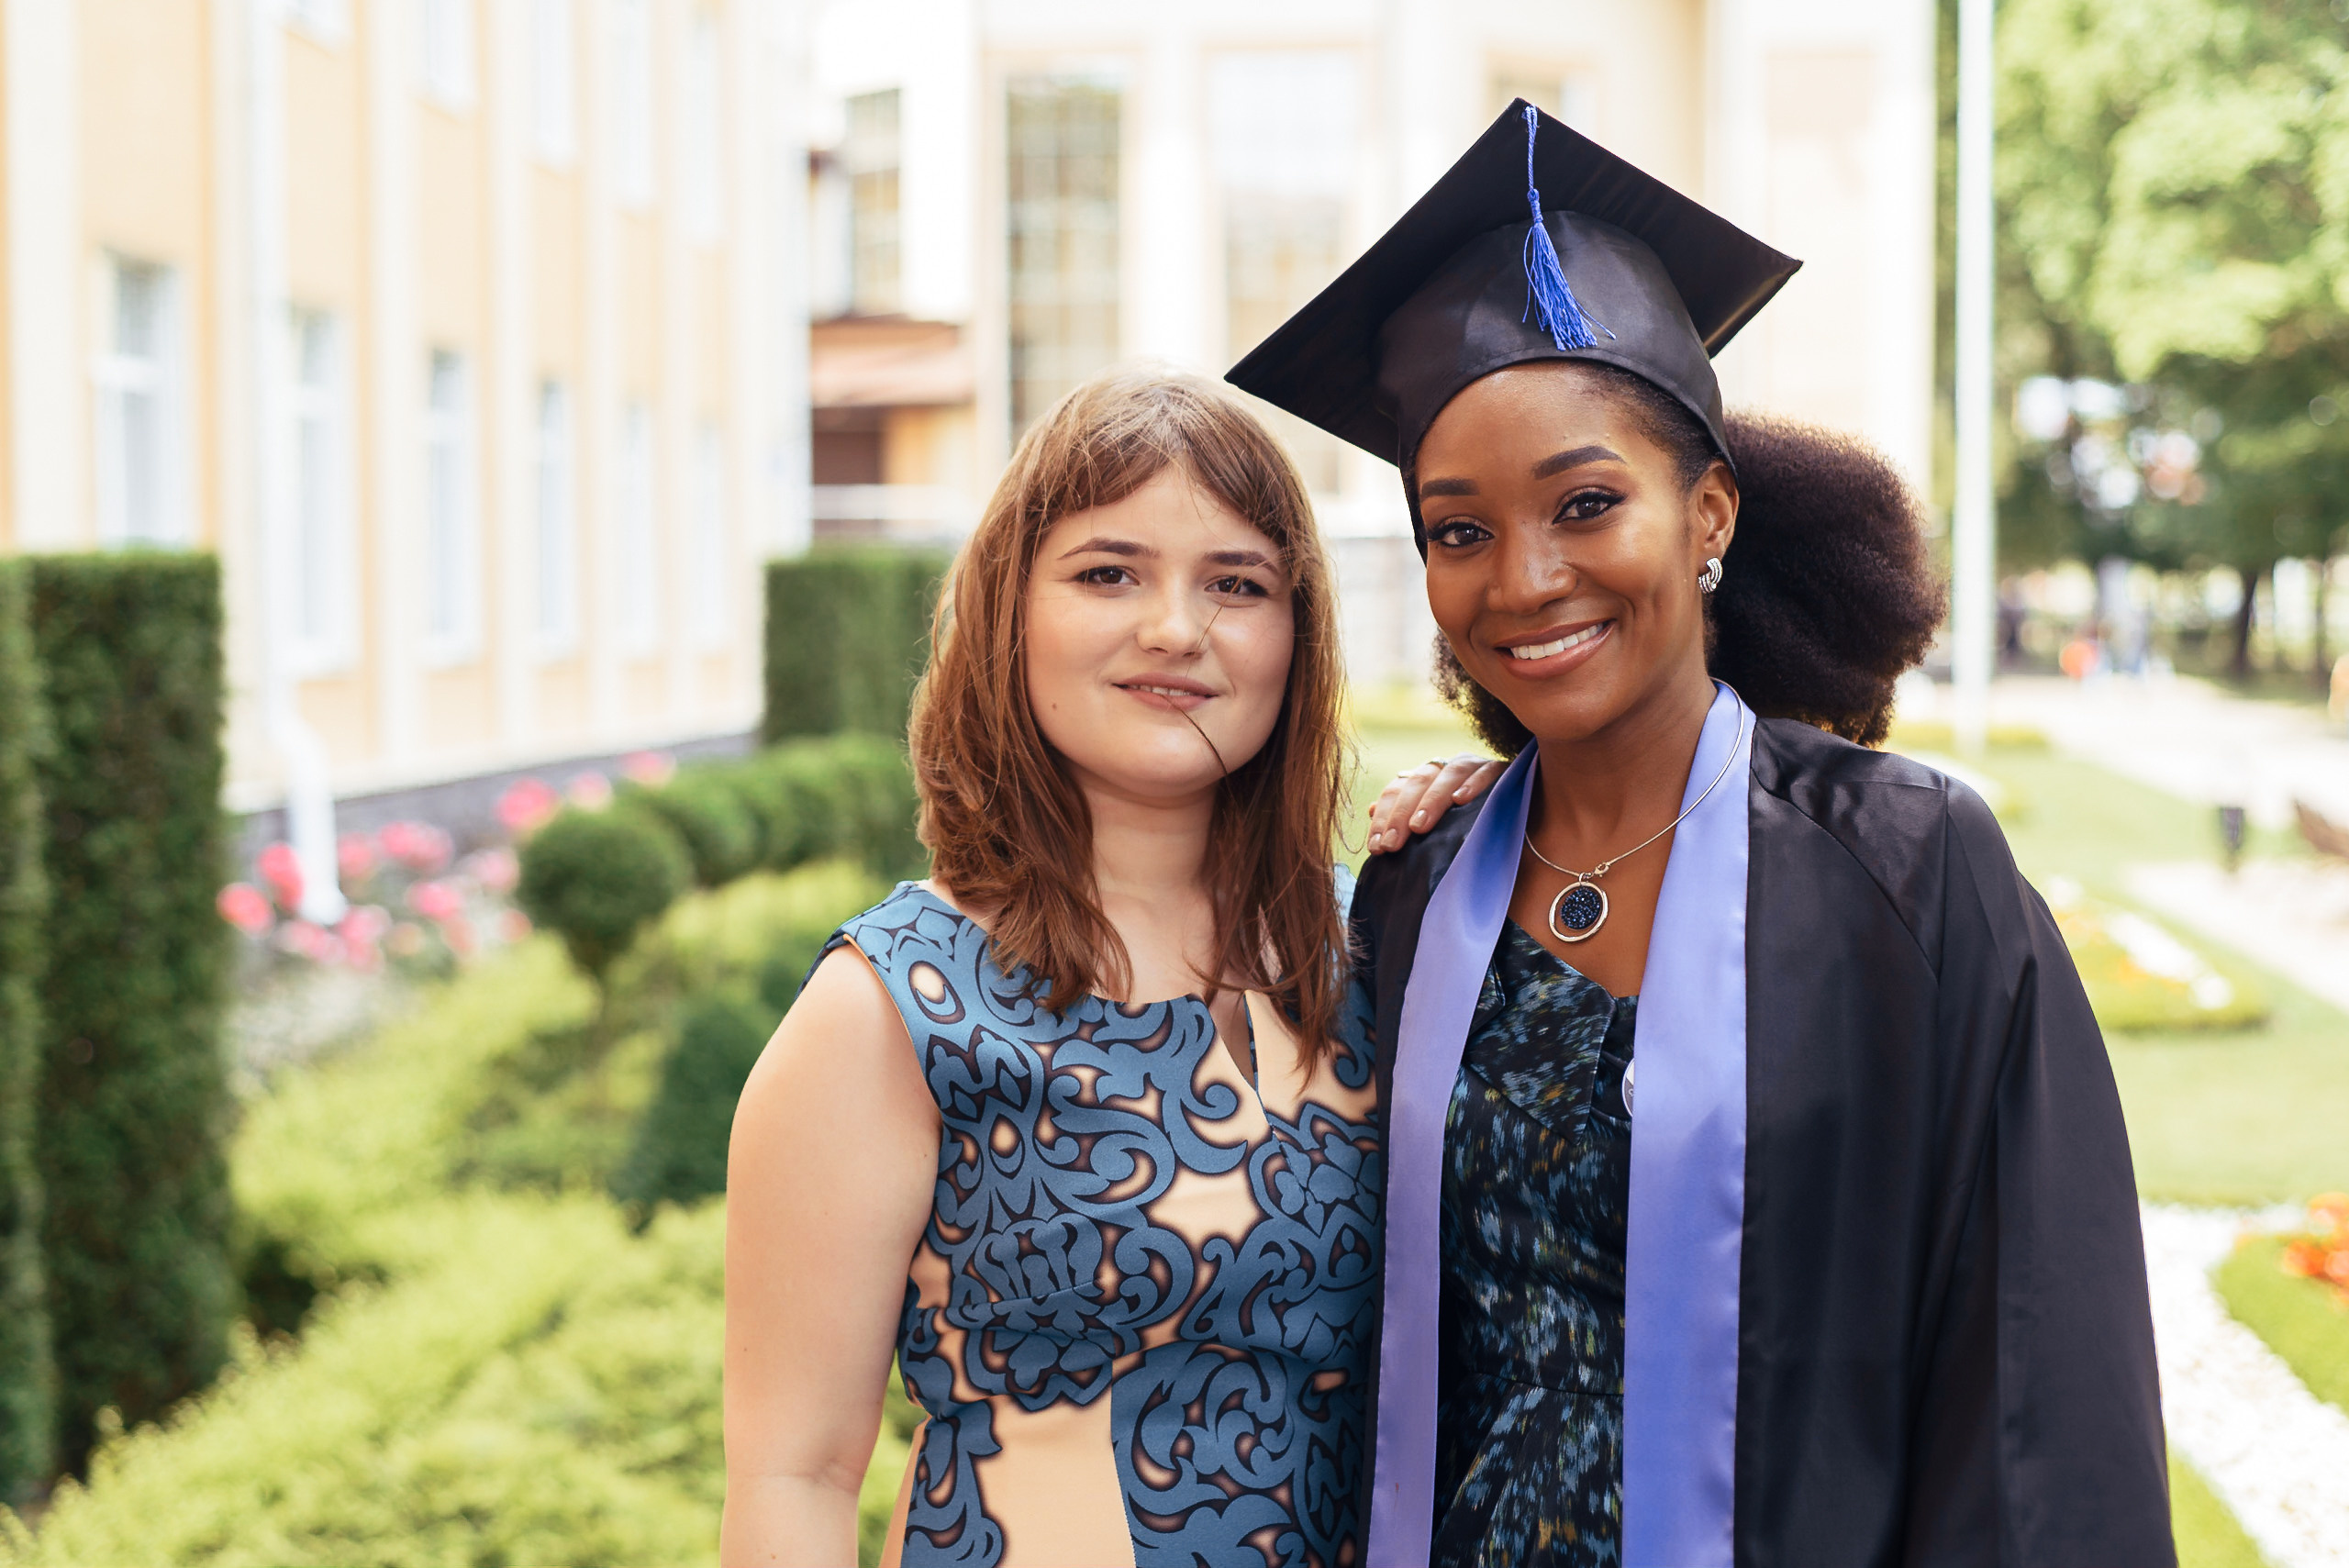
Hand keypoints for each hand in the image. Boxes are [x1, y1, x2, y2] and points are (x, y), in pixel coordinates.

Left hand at [1365, 754, 1504, 853]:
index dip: (1383, 817)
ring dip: (1432, 801)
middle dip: (1401, 815)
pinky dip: (1474, 784)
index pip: (1397, 790)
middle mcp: (1446, 767)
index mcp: (1425, 777)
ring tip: (1419, 826)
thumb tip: (1370, 810)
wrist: (1515, 805)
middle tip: (1392, 845)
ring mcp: (1473, 765)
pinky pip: (1488, 772)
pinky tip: (1462, 800)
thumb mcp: (1433, 819)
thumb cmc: (1465, 820)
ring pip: (1449, 775)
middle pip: (1418, 782)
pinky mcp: (1502, 770)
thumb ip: (1403, 813)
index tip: (1376, 848)